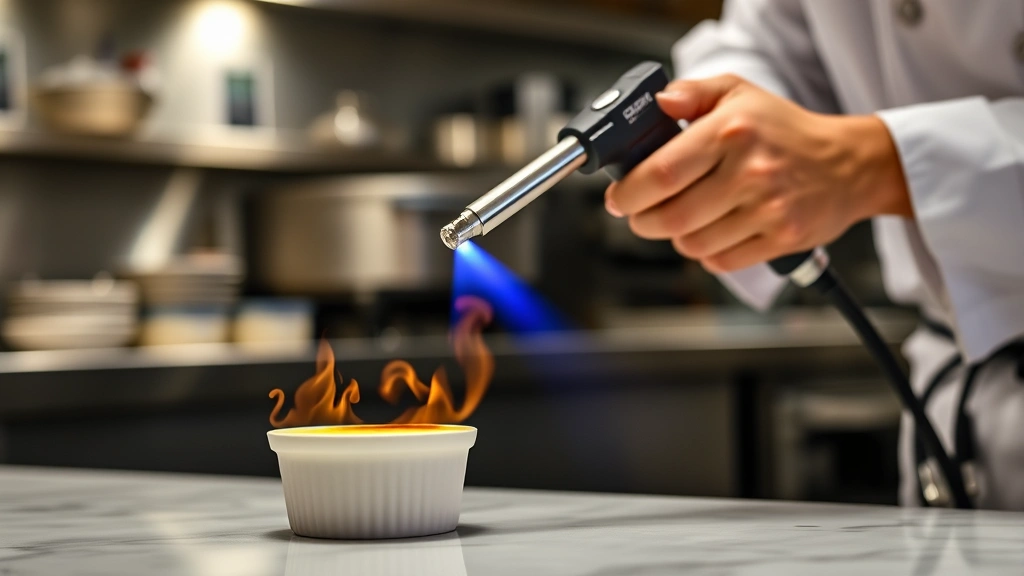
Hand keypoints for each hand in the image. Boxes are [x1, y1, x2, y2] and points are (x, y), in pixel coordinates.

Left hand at [604, 74, 911, 272]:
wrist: (848, 165)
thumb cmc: (786, 131)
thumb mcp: (739, 94)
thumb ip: (692, 93)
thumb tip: (658, 102)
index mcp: (732, 132)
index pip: (662, 172)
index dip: (629, 192)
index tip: (618, 197)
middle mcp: (750, 172)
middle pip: (671, 217)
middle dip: (643, 221)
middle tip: (640, 213)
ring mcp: (767, 209)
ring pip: (693, 244)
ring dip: (676, 236)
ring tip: (683, 217)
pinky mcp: (780, 239)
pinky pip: (721, 261)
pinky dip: (707, 252)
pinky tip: (713, 231)